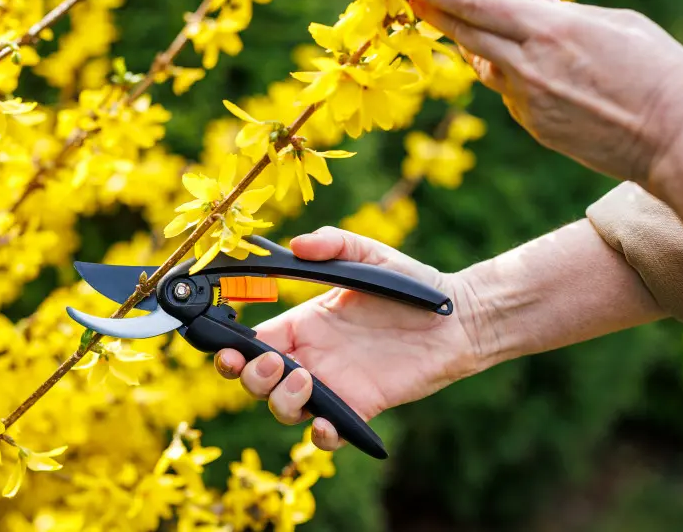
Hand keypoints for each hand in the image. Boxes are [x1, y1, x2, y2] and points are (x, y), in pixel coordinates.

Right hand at [213, 227, 483, 451]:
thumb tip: (297, 244)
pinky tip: (326, 423)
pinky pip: (327, 436)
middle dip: (251, 377)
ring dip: (281, 400)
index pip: (252, 342)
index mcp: (303, 323)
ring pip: (284, 409)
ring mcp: (333, 386)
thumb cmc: (410, 285)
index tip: (226, 349)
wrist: (456, 319)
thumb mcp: (369, 256)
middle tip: (273, 363)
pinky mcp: (359, 409)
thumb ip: (334, 244)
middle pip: (257, 380)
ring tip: (305, 380)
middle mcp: (310, 358)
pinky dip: (319, 437)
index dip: (231, 350)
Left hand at [394, 0, 682, 186]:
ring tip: (462, 27)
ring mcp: (526, 101)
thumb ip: (568, 15)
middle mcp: (528, 66)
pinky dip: (510, 77)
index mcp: (549, 30)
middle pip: (464, 34)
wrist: (673, 141)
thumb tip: (538, 6)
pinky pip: (510, 94)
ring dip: (472, 45)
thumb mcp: (619, 26)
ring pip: (485, 66)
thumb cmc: (659, 72)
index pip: (477, 4)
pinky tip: (529, 71)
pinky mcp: (533, 127)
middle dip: (430, 12)